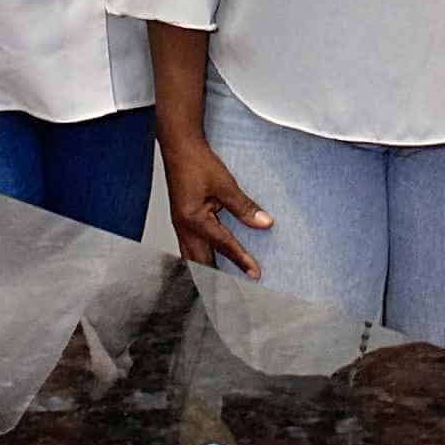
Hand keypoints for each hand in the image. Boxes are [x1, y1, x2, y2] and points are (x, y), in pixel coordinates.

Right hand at [160, 136, 272, 278]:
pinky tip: (207, 265)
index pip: (223, 246)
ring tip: (220, 288)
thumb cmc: (197, 163)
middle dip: (215, 281)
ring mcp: (180, 227)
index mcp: (194, 220)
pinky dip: (198, 261)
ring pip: (191, 259)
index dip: (241, 261)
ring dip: (205, 273)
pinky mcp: (181, 223)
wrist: (179, 148)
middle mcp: (184, 228)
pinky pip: (189, 249)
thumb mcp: (225, 184)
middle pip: (200, 263)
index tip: (255, 274)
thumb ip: (244, 207)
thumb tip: (264, 223)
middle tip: (231, 296)